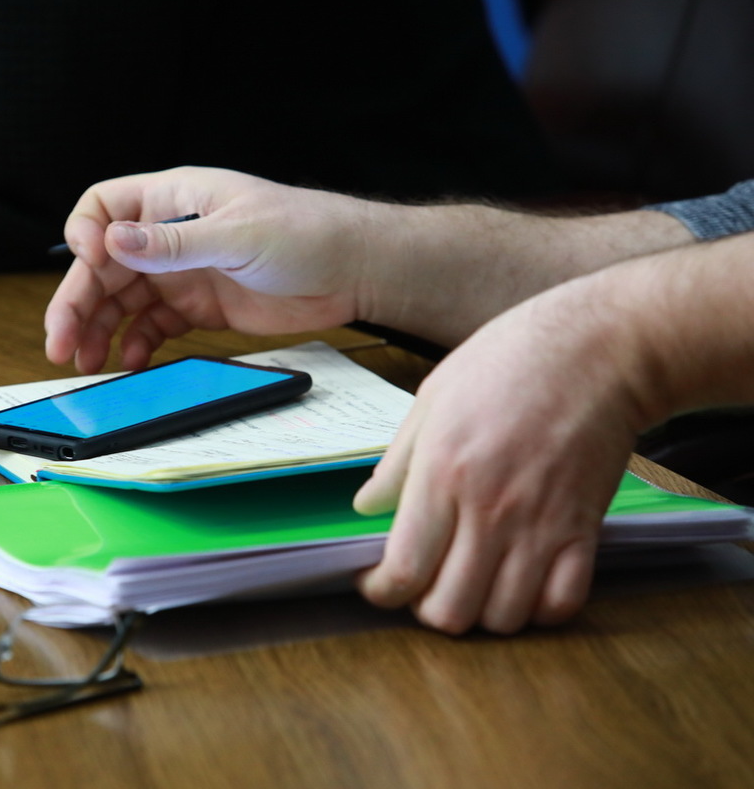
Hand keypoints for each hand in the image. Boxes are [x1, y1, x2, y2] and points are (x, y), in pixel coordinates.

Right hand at [44, 167, 382, 372]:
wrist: (354, 269)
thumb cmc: (306, 231)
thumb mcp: (237, 234)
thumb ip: (173, 242)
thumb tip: (112, 240)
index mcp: (173, 198)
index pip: (104, 207)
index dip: (85, 234)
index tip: (87, 264)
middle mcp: (170, 235)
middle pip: (104, 266)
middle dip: (78, 303)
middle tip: (60, 343)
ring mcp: (183, 272)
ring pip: (123, 301)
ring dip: (100, 331)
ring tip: (85, 364)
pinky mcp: (200, 307)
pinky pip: (154, 326)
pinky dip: (137, 346)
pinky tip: (131, 364)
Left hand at [352, 281, 645, 633]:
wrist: (599, 348)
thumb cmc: (509, 361)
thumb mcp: (432, 399)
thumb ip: (397, 463)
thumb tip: (366, 507)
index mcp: (442, 475)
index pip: (404, 569)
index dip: (381, 592)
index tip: (377, 584)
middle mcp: (489, 510)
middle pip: (450, 609)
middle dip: (427, 608)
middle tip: (425, 584)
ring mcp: (541, 524)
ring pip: (503, 617)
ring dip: (481, 614)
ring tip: (472, 584)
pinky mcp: (585, 529)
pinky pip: (561, 603)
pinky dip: (539, 610)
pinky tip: (523, 585)